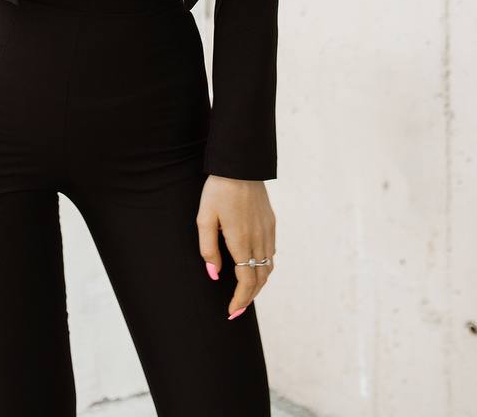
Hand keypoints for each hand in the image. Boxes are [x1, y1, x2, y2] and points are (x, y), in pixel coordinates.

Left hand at [196, 175, 275, 317]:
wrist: (240, 163)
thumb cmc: (218, 189)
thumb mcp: (204, 218)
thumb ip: (208, 248)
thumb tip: (214, 275)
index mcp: (241, 240)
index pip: (246, 281)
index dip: (240, 300)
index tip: (232, 311)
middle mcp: (259, 239)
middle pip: (260, 278)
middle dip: (250, 297)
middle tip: (237, 309)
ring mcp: (268, 230)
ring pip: (268, 266)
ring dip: (258, 283)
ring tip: (245, 292)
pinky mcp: (271, 222)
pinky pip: (272, 251)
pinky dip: (264, 265)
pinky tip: (254, 265)